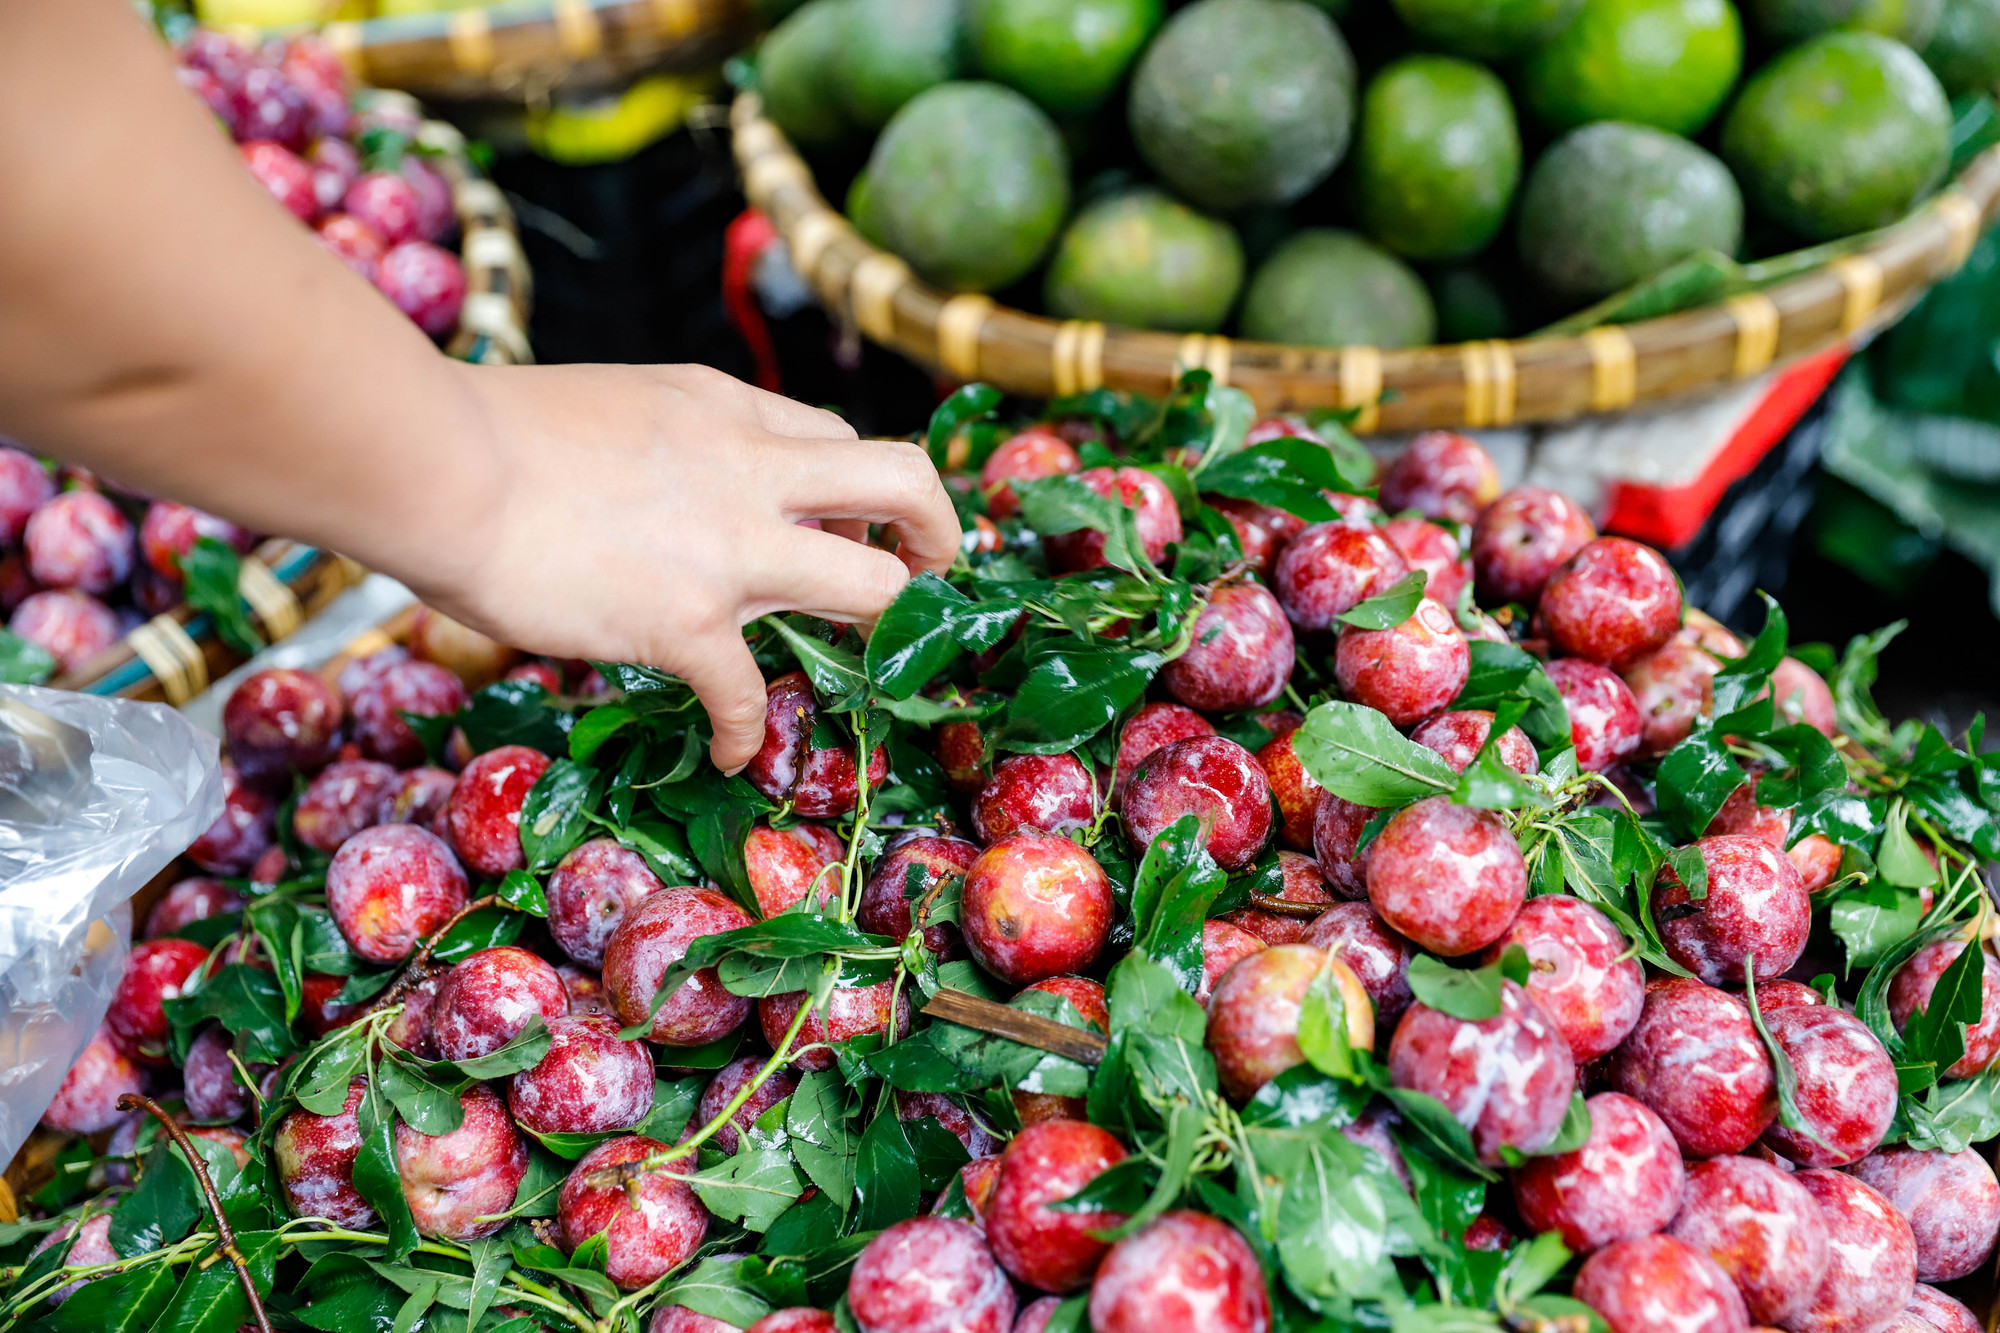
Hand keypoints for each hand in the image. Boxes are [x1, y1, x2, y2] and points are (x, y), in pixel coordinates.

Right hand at [413, 361, 959, 772]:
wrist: (431, 462)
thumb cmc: (481, 433)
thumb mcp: (608, 404)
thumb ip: (662, 445)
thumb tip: (654, 489)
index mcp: (724, 407)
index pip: (835, 437)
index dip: (858, 487)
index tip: (850, 525)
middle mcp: (750, 467)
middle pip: (903, 480)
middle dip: (937, 533)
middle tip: (925, 577)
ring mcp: (730, 546)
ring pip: (875, 584)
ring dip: (883, 631)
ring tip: (865, 674)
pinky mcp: (688, 620)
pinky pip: (749, 696)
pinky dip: (744, 734)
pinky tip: (728, 753)